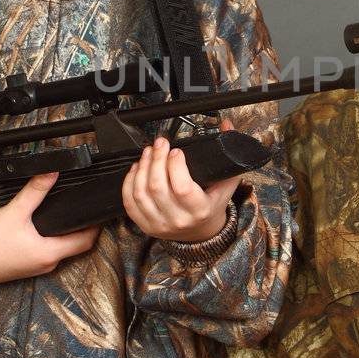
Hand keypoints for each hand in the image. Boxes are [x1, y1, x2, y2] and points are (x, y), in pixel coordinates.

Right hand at [0, 173, 99, 285]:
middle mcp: (47, 264)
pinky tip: (48, 230)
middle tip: (88, 211)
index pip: (86, 241)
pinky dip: (54, 242)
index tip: (100, 212)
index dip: (96, 226)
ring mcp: (37, 268)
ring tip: (71, 217)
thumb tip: (52, 172)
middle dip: (85, 229)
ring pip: (63, 251)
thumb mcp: (15, 211)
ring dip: (69, 236)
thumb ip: (36, 190)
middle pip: (78, 247)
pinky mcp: (27, 267)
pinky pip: (48, 254)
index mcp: (50, 253)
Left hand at [121, 124, 241, 242]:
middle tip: (160, 145)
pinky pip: (130, 202)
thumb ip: (228, 155)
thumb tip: (226, 126)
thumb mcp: (227, 183)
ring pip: (141, 192)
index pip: (182, 188)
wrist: (201, 232)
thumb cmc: (212, 205)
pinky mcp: (145, 225)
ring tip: (148, 153)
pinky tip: (137, 169)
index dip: (175, 165)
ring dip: (142, 167)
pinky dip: (130, 181)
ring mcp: (159, 224)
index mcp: (200, 210)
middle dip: (156, 159)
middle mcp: (178, 219)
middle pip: (157, 187)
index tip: (176, 151)